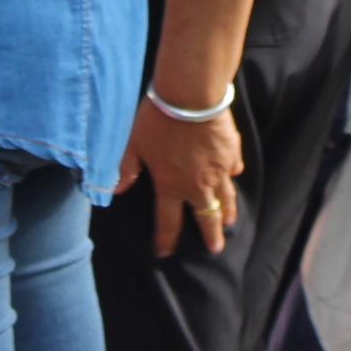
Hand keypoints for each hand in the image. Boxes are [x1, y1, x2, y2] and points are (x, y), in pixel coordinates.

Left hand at [115, 96, 242, 257]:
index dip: (166, 240)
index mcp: (170, 186)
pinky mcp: (232, 153)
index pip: (168, 222)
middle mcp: (198, 185)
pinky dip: (232, 176)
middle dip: (211, 236)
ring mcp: (218, 171)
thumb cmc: (158, 120)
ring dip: (227, 212)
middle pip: (206, 218)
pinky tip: (233, 176)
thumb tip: (116, 191)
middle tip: (215, 248)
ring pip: (227, 199)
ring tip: (229, 222)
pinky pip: (234, 170)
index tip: (165, 253)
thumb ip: (126, 169)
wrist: (192, 97)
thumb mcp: (133, 144)